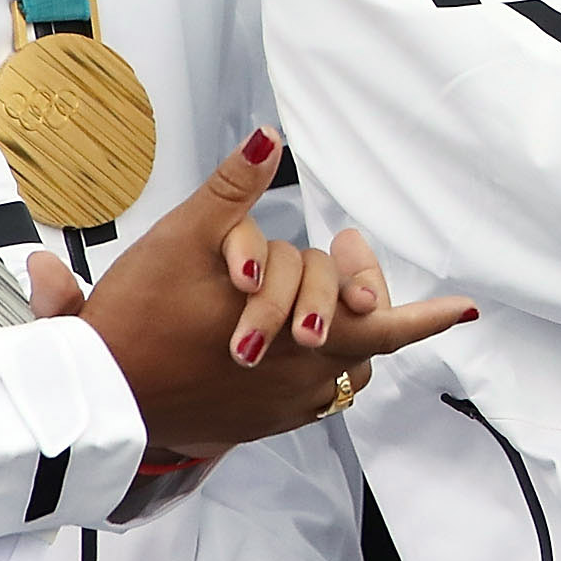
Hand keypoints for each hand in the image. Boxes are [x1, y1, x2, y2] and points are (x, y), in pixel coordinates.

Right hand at [79, 131, 476, 452]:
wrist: (94, 397)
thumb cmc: (140, 318)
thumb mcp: (186, 239)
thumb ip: (236, 188)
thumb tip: (269, 137)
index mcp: (310, 338)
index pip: (390, 326)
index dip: (429, 317)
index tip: (467, 308)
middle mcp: (307, 378)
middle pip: (365, 337)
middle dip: (360, 296)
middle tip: (344, 260)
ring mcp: (283, 407)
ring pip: (338, 368)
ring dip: (340, 336)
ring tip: (321, 303)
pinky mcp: (256, 424)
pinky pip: (305, 394)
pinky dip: (309, 366)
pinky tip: (285, 341)